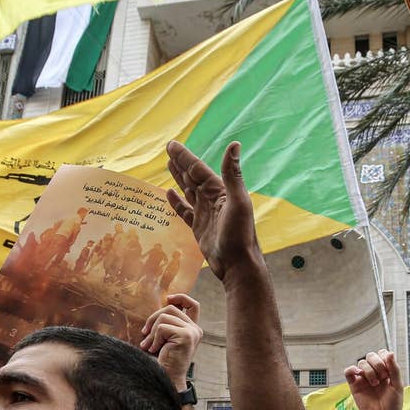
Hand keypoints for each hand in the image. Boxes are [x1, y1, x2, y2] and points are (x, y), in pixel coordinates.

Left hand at [140, 292, 202, 388]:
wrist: (167, 379)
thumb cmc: (163, 361)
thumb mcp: (166, 339)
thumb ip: (167, 323)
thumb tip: (162, 305)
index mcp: (193, 329)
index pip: (193, 305)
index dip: (181, 297)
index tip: (168, 298)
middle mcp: (195, 330)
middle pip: (171, 308)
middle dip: (153, 318)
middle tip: (144, 333)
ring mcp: (192, 332)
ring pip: (164, 317)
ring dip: (152, 332)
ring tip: (148, 345)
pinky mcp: (185, 336)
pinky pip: (162, 328)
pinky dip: (154, 339)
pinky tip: (154, 350)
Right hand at [165, 140, 260, 281]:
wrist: (237, 265)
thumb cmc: (240, 235)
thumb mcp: (238, 202)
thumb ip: (232, 174)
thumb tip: (234, 144)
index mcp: (220, 191)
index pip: (198, 169)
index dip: (185, 157)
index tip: (171, 145)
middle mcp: (213, 199)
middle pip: (192, 177)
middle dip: (181, 163)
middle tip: (169, 149)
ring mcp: (205, 214)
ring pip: (189, 191)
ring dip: (180, 177)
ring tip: (169, 165)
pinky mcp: (199, 228)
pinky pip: (185, 211)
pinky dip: (177, 202)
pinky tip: (169, 193)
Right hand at [345, 350, 403, 409]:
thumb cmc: (392, 404)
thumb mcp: (397, 385)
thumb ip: (394, 369)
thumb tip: (390, 353)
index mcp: (386, 370)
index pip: (382, 354)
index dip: (384, 358)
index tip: (389, 371)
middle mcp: (374, 372)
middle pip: (371, 356)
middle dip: (377, 364)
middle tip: (383, 377)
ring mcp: (364, 378)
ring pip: (361, 363)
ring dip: (369, 371)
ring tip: (375, 384)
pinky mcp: (354, 384)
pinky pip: (349, 371)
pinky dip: (352, 369)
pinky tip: (360, 375)